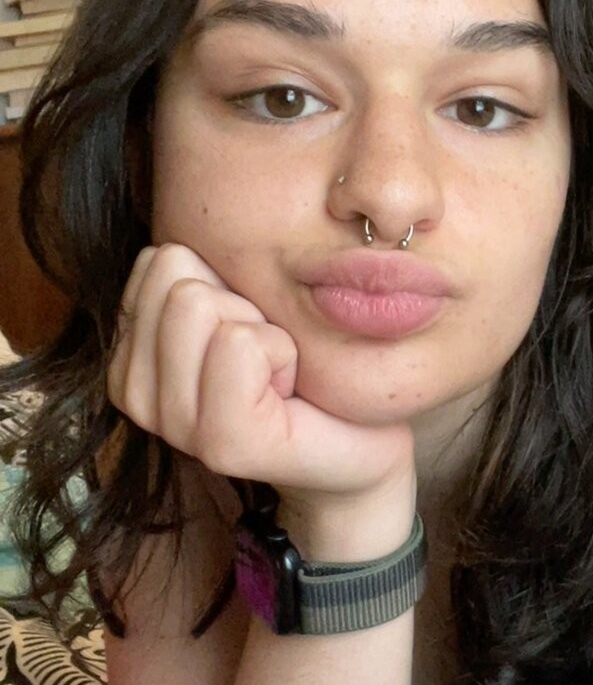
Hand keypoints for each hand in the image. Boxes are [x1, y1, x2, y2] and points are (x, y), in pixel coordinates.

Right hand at [108, 244, 415, 505]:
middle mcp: (140, 395)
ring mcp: (176, 426)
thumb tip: (181, 240)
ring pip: (201, 307)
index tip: (250, 328)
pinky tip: (290, 390)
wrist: (364, 442)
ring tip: (281, 374)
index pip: (155, 261)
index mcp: (136, 355)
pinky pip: (238, 344)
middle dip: (243, 303)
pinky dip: (281, 352)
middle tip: (271, 356)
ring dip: (264, 330)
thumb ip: (203, 270)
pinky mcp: (223, 444)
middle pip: (177, 283)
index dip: (223, 280)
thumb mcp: (249, 303)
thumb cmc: (310, 366)